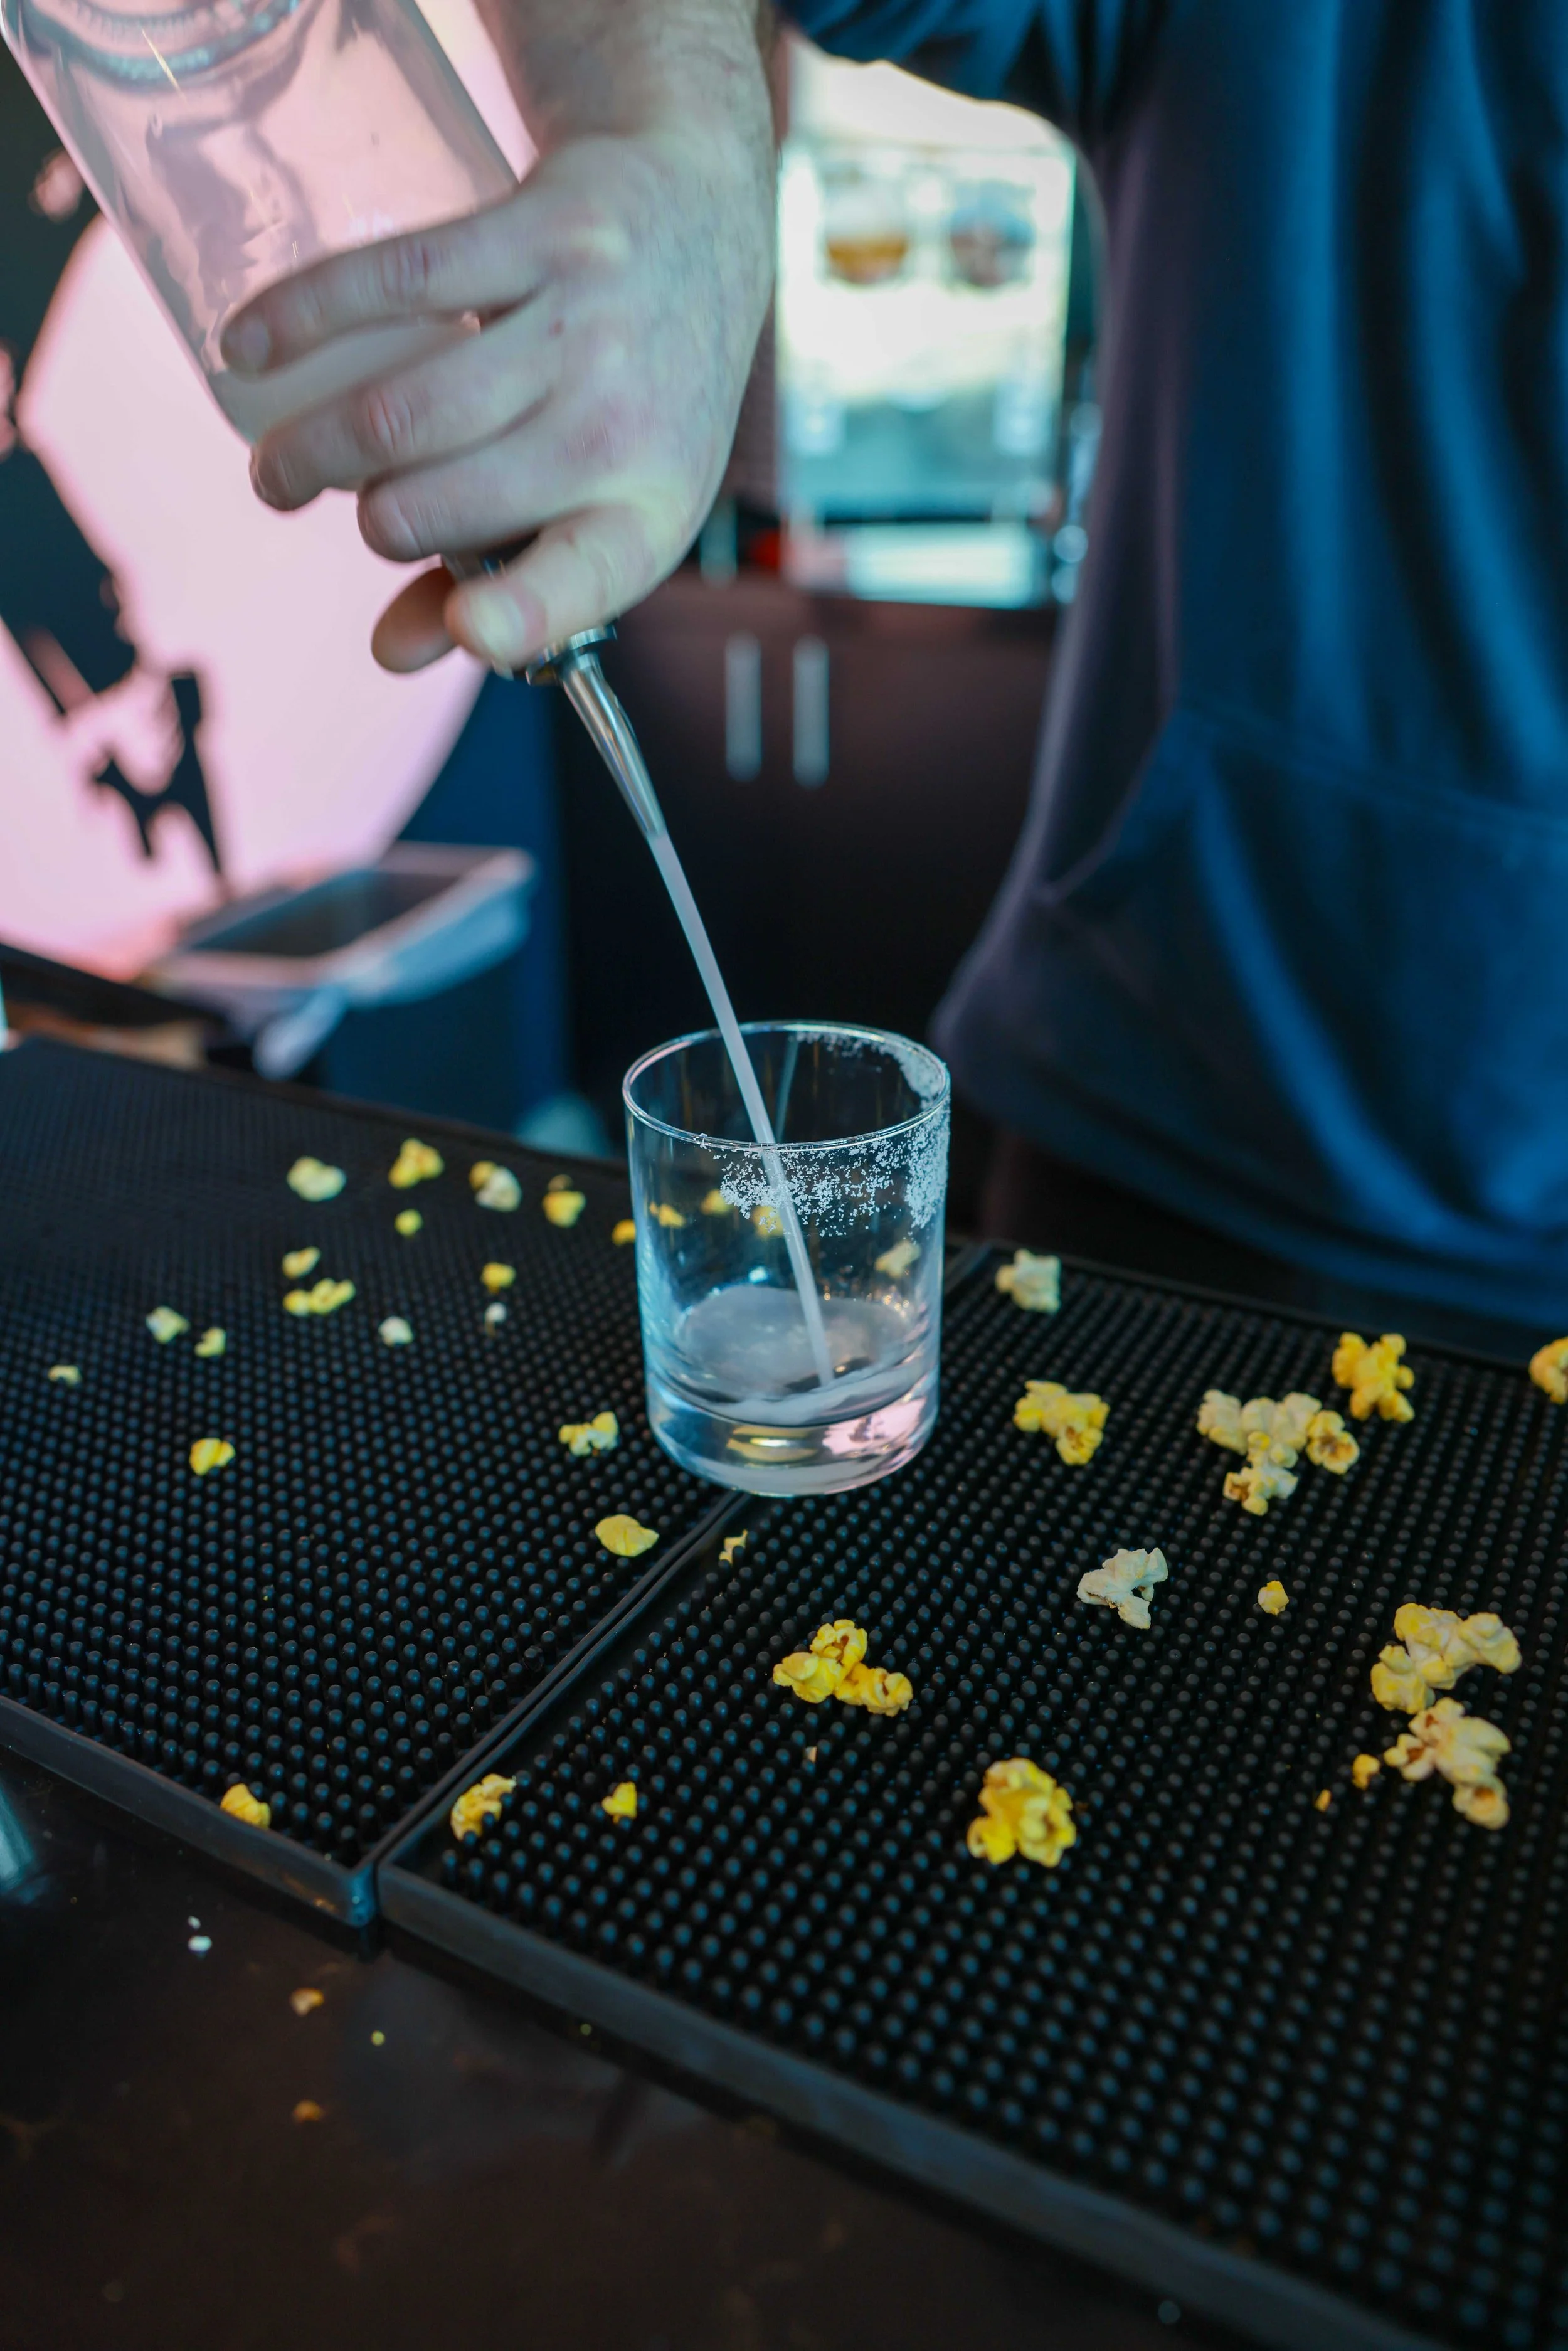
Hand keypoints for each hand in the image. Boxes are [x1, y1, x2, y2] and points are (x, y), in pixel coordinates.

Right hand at [222, 128, 773, 672]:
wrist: (699, 210)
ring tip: (280, 468)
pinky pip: (393, 281)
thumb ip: (497, 586)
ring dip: (309, 452)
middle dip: (372, 524)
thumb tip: (391, 653)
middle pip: (438, 504)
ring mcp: (584, 322)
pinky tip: (248, 351)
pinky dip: (300, 320)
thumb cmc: (635, 393)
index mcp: (646, 514)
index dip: (523, 612)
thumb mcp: (602, 504)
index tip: (469, 626)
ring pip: (400, 413)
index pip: (585, 578)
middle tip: (352, 508)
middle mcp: (622, 424)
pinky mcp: (540, 230)